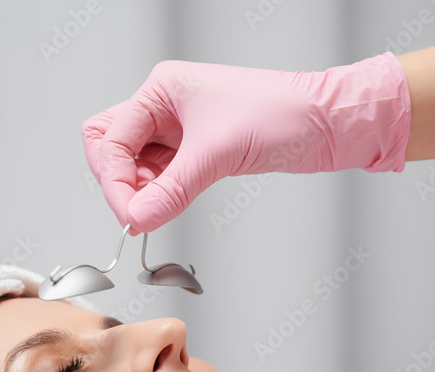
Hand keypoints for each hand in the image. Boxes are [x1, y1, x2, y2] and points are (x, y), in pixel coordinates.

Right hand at [82, 52, 411, 234]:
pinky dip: (161, 195)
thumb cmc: (280, 114)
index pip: (112, 138)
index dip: (114, 181)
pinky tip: (170, 206)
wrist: (323, 124)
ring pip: (137, 166)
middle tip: (135, 213)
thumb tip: (137, 218)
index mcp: (162, 89)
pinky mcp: (197, 151)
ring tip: (158, 212)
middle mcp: (165, 106)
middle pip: (114, 148)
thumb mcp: (217, 153)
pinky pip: (162, 177)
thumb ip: (171, 190)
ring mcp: (179, 130)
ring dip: (141, 193)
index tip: (129, 215)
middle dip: (119, 183)